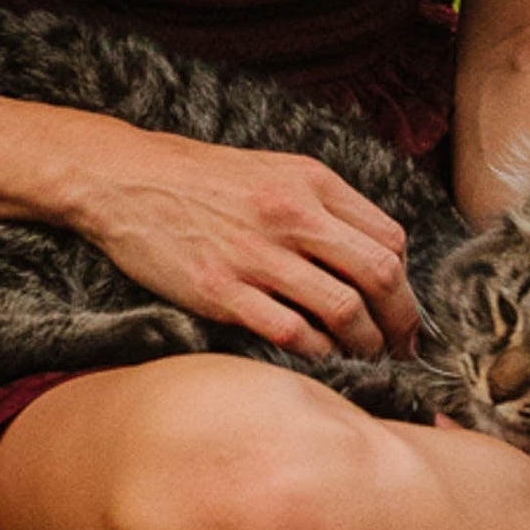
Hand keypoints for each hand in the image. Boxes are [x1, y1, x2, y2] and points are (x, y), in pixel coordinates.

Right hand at [69, 126, 418, 359]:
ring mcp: (256, 254)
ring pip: (344, 309)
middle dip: (401, 321)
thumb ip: (325, 207)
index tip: (403, 310)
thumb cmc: (201, 181)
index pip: (390, 239)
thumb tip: (376, 258)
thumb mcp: (274, 171)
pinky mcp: (221, 290)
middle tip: (402, 348)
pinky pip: (291, 332)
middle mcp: (291, 214)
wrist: (122, 179)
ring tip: (366, 358)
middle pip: (380, 275)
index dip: (407, 283)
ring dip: (366, 344)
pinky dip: (318, 352)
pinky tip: (321, 357)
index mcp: (311, 182)